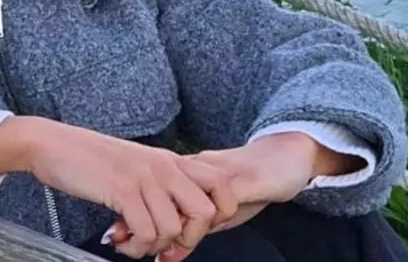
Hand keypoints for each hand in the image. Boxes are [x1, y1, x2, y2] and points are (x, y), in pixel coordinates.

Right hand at [0, 116, 238, 259]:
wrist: (52, 144)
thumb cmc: (90, 160)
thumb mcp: (136, 167)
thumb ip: (159, 188)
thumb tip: (175, 230)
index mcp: (171, 160)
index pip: (223, 186)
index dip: (218, 217)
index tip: (189, 232)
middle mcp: (164, 167)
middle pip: (206, 213)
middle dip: (189, 240)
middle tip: (164, 248)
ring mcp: (144, 178)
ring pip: (174, 229)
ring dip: (153, 247)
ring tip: (131, 242)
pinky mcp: (122, 191)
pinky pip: (146, 233)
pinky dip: (134, 248)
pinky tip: (118, 239)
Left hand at [103, 132, 363, 257]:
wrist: (287, 155)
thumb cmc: (250, 184)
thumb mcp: (215, 210)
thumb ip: (190, 226)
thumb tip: (166, 251)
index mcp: (183, 174)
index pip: (147, 195)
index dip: (132, 220)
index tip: (120, 240)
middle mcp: (192, 171)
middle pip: (156, 197)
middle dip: (145, 228)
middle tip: (145, 251)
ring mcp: (213, 175)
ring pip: (181, 202)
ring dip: (174, 230)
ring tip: (174, 248)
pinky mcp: (237, 181)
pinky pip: (213, 203)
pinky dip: (202, 222)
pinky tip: (200, 233)